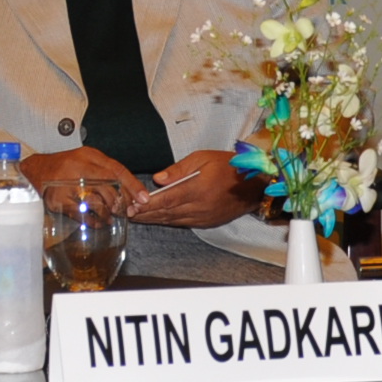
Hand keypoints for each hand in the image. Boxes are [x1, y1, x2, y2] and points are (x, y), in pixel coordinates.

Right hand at [23, 146, 147, 210]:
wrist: (33, 170)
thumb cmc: (62, 167)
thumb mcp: (85, 161)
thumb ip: (105, 172)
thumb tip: (130, 193)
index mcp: (88, 155)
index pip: (116, 170)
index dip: (133, 185)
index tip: (143, 199)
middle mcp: (78, 166)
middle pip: (110, 186)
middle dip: (121, 202)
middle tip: (127, 212)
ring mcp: (67, 183)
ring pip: (97, 201)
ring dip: (108, 213)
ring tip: (111, 218)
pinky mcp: (58, 199)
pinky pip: (82, 214)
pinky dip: (93, 221)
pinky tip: (98, 223)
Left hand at [124, 149, 267, 228]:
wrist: (254, 184)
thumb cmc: (229, 166)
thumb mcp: (203, 158)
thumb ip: (179, 169)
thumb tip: (158, 179)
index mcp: (198, 189)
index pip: (167, 199)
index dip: (148, 204)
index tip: (132, 205)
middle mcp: (200, 206)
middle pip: (167, 212)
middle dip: (146, 213)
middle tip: (127, 213)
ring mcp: (204, 217)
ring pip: (173, 220)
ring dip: (154, 219)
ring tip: (137, 217)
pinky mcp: (207, 222)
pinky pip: (183, 223)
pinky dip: (168, 221)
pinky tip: (157, 219)